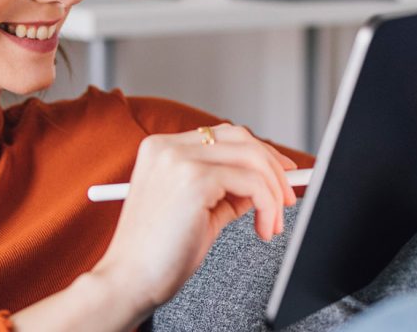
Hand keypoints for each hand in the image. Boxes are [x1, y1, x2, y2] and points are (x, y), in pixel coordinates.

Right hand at [91, 124, 298, 311]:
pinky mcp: (194, 179)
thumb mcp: (199, 212)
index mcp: (161, 149)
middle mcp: (167, 147)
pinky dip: (267, 206)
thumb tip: (264, 185)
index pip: (222, 136)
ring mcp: (179, 160)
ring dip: (274, 191)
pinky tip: (263, 229)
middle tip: (288, 198)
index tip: (280, 175)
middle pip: (241, 139)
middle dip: (273, 168)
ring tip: (274, 221)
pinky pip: (251, 184)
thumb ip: (227, 192)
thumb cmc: (157, 254)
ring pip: (252, 158)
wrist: (128, 281)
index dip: (258, 154)